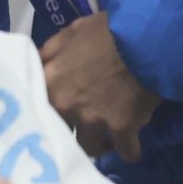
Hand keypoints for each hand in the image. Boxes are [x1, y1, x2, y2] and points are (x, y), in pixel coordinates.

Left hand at [40, 12, 160, 161]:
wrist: (145, 37)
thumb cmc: (107, 31)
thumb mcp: (70, 32)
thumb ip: (50, 52)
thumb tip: (39, 65)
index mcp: (49, 82)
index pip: (36, 108)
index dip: (48, 113)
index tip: (57, 114)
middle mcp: (65, 105)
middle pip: (61, 131)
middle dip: (72, 130)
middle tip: (84, 125)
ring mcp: (93, 119)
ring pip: (90, 147)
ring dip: (100, 143)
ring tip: (108, 138)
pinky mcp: (122, 128)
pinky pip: (126, 152)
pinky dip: (130, 150)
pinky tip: (131, 146)